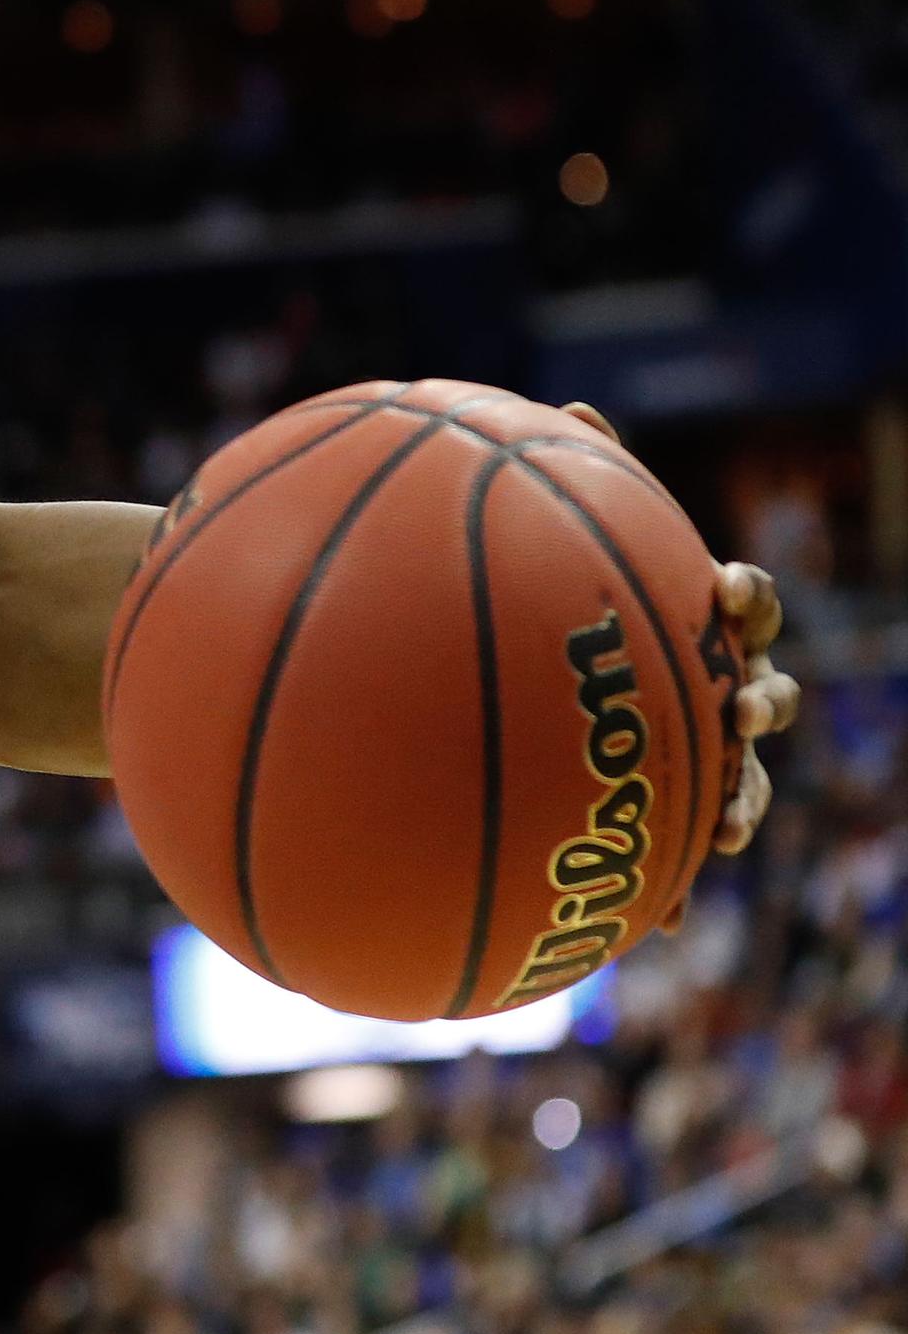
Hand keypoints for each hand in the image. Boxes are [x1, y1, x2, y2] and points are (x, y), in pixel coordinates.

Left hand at [562, 403, 797, 855]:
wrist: (568, 714)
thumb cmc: (589, 622)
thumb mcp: (583, 559)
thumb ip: (584, 485)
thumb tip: (575, 406)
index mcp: (697, 631)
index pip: (740, 606)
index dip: (744, 595)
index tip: (727, 585)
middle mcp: (719, 692)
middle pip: (766, 696)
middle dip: (762, 701)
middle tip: (740, 706)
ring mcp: (710, 762)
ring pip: (745, 788)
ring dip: (740, 804)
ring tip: (726, 828)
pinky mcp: (681, 825)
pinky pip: (686, 865)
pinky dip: (680, 894)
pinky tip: (665, 926)